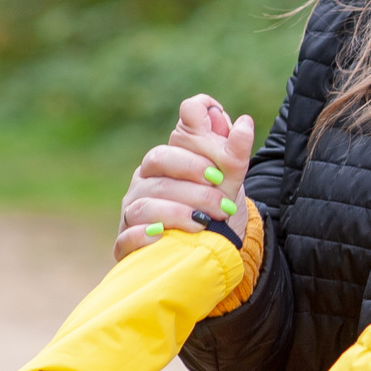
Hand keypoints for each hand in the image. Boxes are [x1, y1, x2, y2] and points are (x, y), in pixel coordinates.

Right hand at [114, 95, 254, 259]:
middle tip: (221, 202)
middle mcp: (144, 181)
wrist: (208, 248)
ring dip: (175, 212)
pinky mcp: (126, 242)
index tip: (217, 172)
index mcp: (166, 161)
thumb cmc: (213, 207)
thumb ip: (234, 153)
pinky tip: (161, 236)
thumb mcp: (228, 183)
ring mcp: (132, 211)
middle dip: (192, 182)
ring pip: (143, 204)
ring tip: (203, 222)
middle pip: (157, 165)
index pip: (170, 145)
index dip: (193, 151)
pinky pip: (126, 236)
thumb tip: (244, 122)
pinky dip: (141, 236)